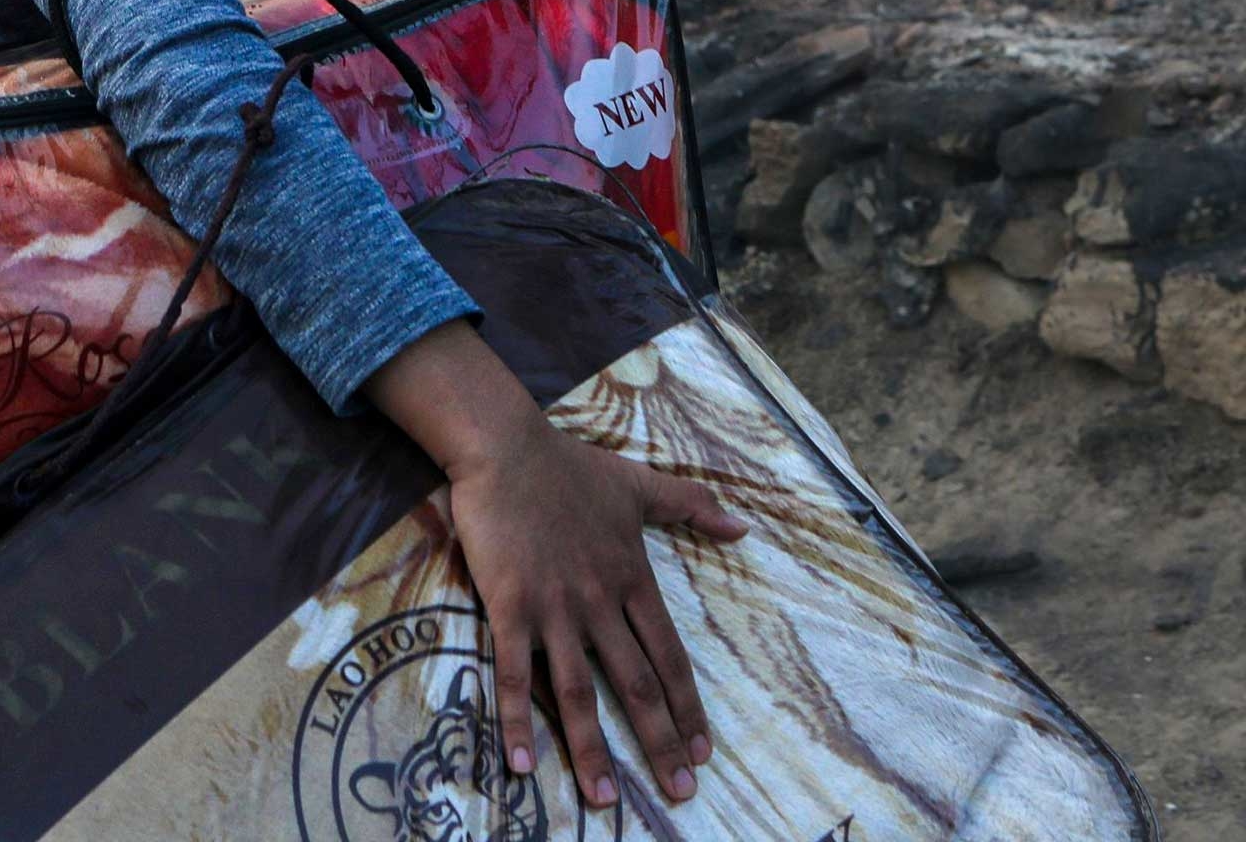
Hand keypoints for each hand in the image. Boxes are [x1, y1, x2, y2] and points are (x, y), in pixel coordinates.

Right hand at [366, 320, 747, 809]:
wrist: (505, 448)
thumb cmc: (569, 465)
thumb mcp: (638, 484)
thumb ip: (691, 506)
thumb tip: (743, 528)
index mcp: (632, 578)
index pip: (669, 656)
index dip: (687, 707)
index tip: (704, 751)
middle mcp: (599, 602)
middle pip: (635, 685)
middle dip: (659, 744)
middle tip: (679, 793)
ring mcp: (554, 607)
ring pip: (578, 692)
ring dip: (592, 749)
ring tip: (604, 800)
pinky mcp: (509, 605)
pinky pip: (514, 673)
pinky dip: (519, 719)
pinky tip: (522, 762)